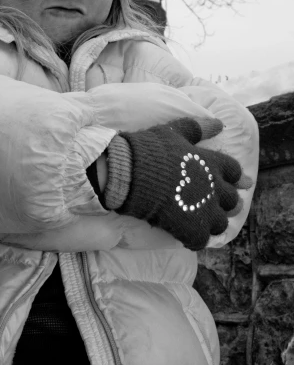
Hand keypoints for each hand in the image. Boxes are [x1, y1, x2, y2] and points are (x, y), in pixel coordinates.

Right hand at [111, 117, 250, 250]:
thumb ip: (198, 128)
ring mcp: (204, 211)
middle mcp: (214, 188)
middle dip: (226, 202)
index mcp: (212, 164)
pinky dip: (194, 239)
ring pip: (220, 223)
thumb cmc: (150, 149)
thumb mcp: (174, 131)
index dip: (232, 177)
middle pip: (233, 201)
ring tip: (200, 221)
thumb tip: (220, 124)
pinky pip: (201, 240)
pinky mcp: (190, 229)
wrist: (129, 173)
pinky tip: (185, 235)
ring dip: (212, 223)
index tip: (229, 181)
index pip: (235, 171)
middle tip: (213, 204)